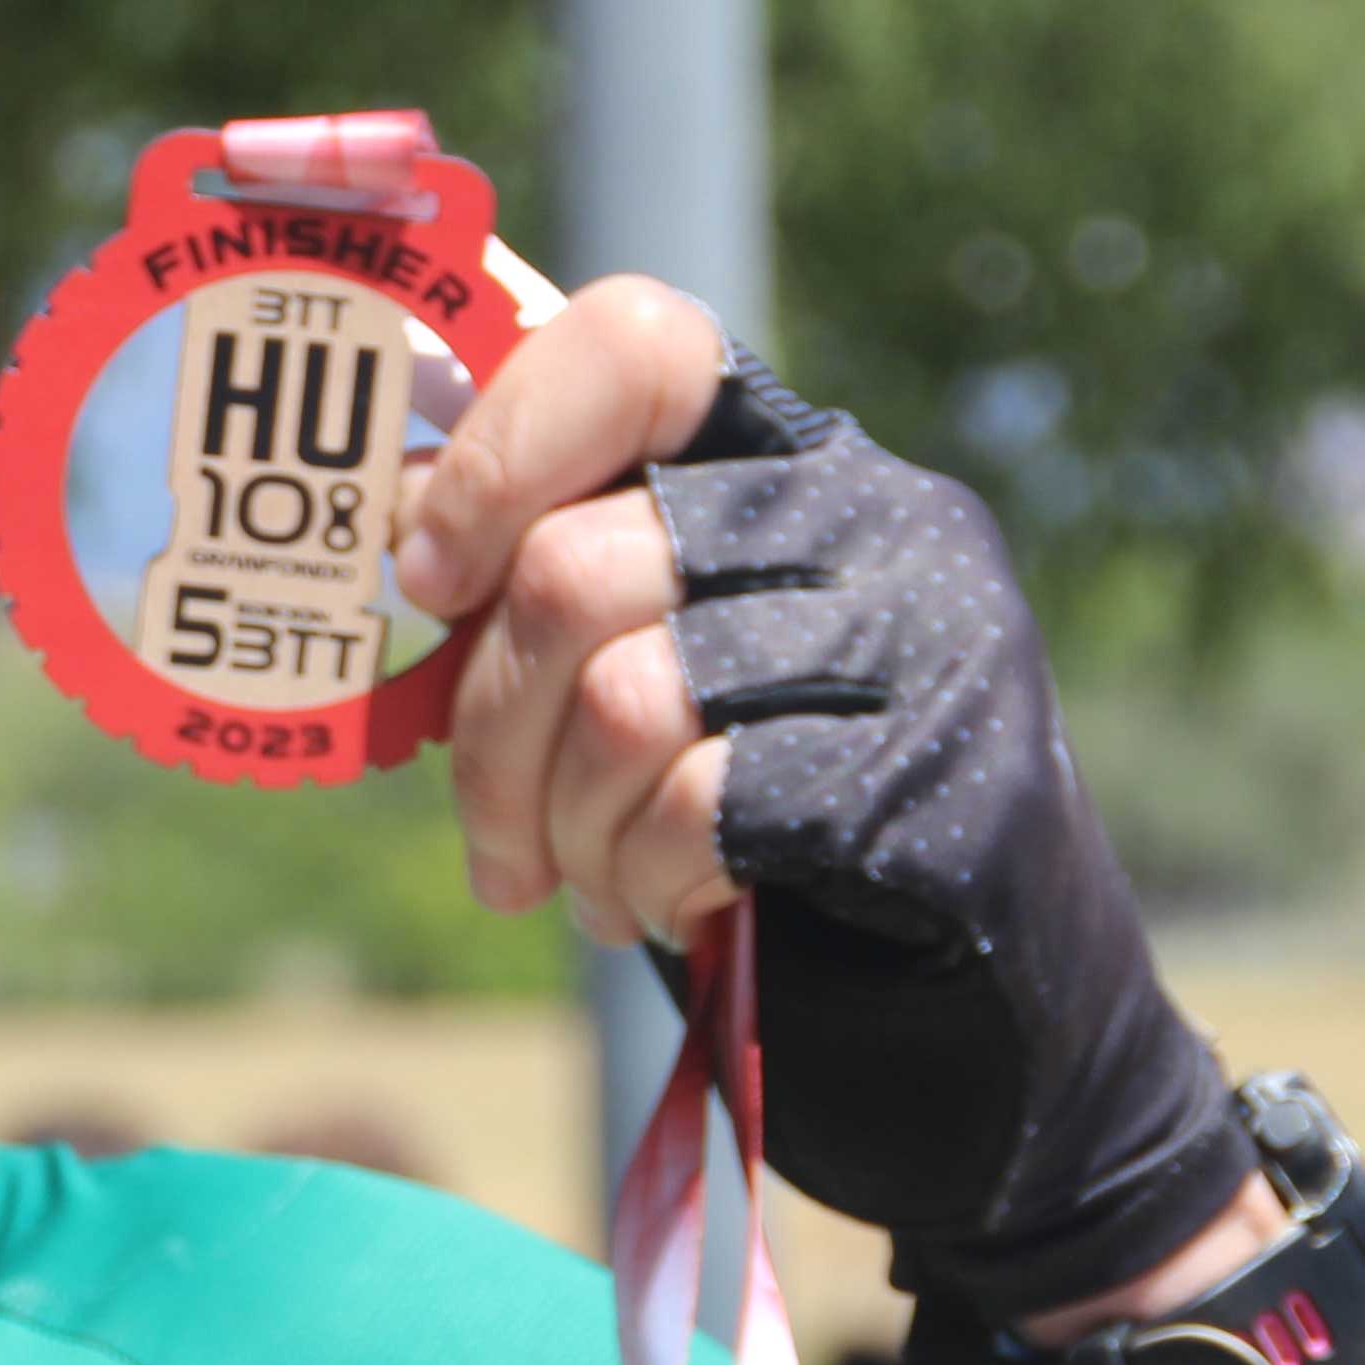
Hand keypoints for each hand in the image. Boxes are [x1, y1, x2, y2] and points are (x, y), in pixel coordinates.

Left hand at [397, 283, 1260, 1352]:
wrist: (989, 1023)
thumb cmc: (768, 825)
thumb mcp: (657, 669)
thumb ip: (551, 582)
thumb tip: (376, 517)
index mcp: (791, 455)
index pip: (639, 341)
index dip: (499, 449)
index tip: (428, 576)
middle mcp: (879, 515)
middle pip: (575, 569)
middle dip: (488, 735)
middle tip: (497, 840)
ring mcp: (930, 645)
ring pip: (623, 699)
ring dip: (563, 829)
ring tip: (590, 885)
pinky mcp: (946, 783)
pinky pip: (702, 809)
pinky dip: (647, 878)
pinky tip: (672, 910)